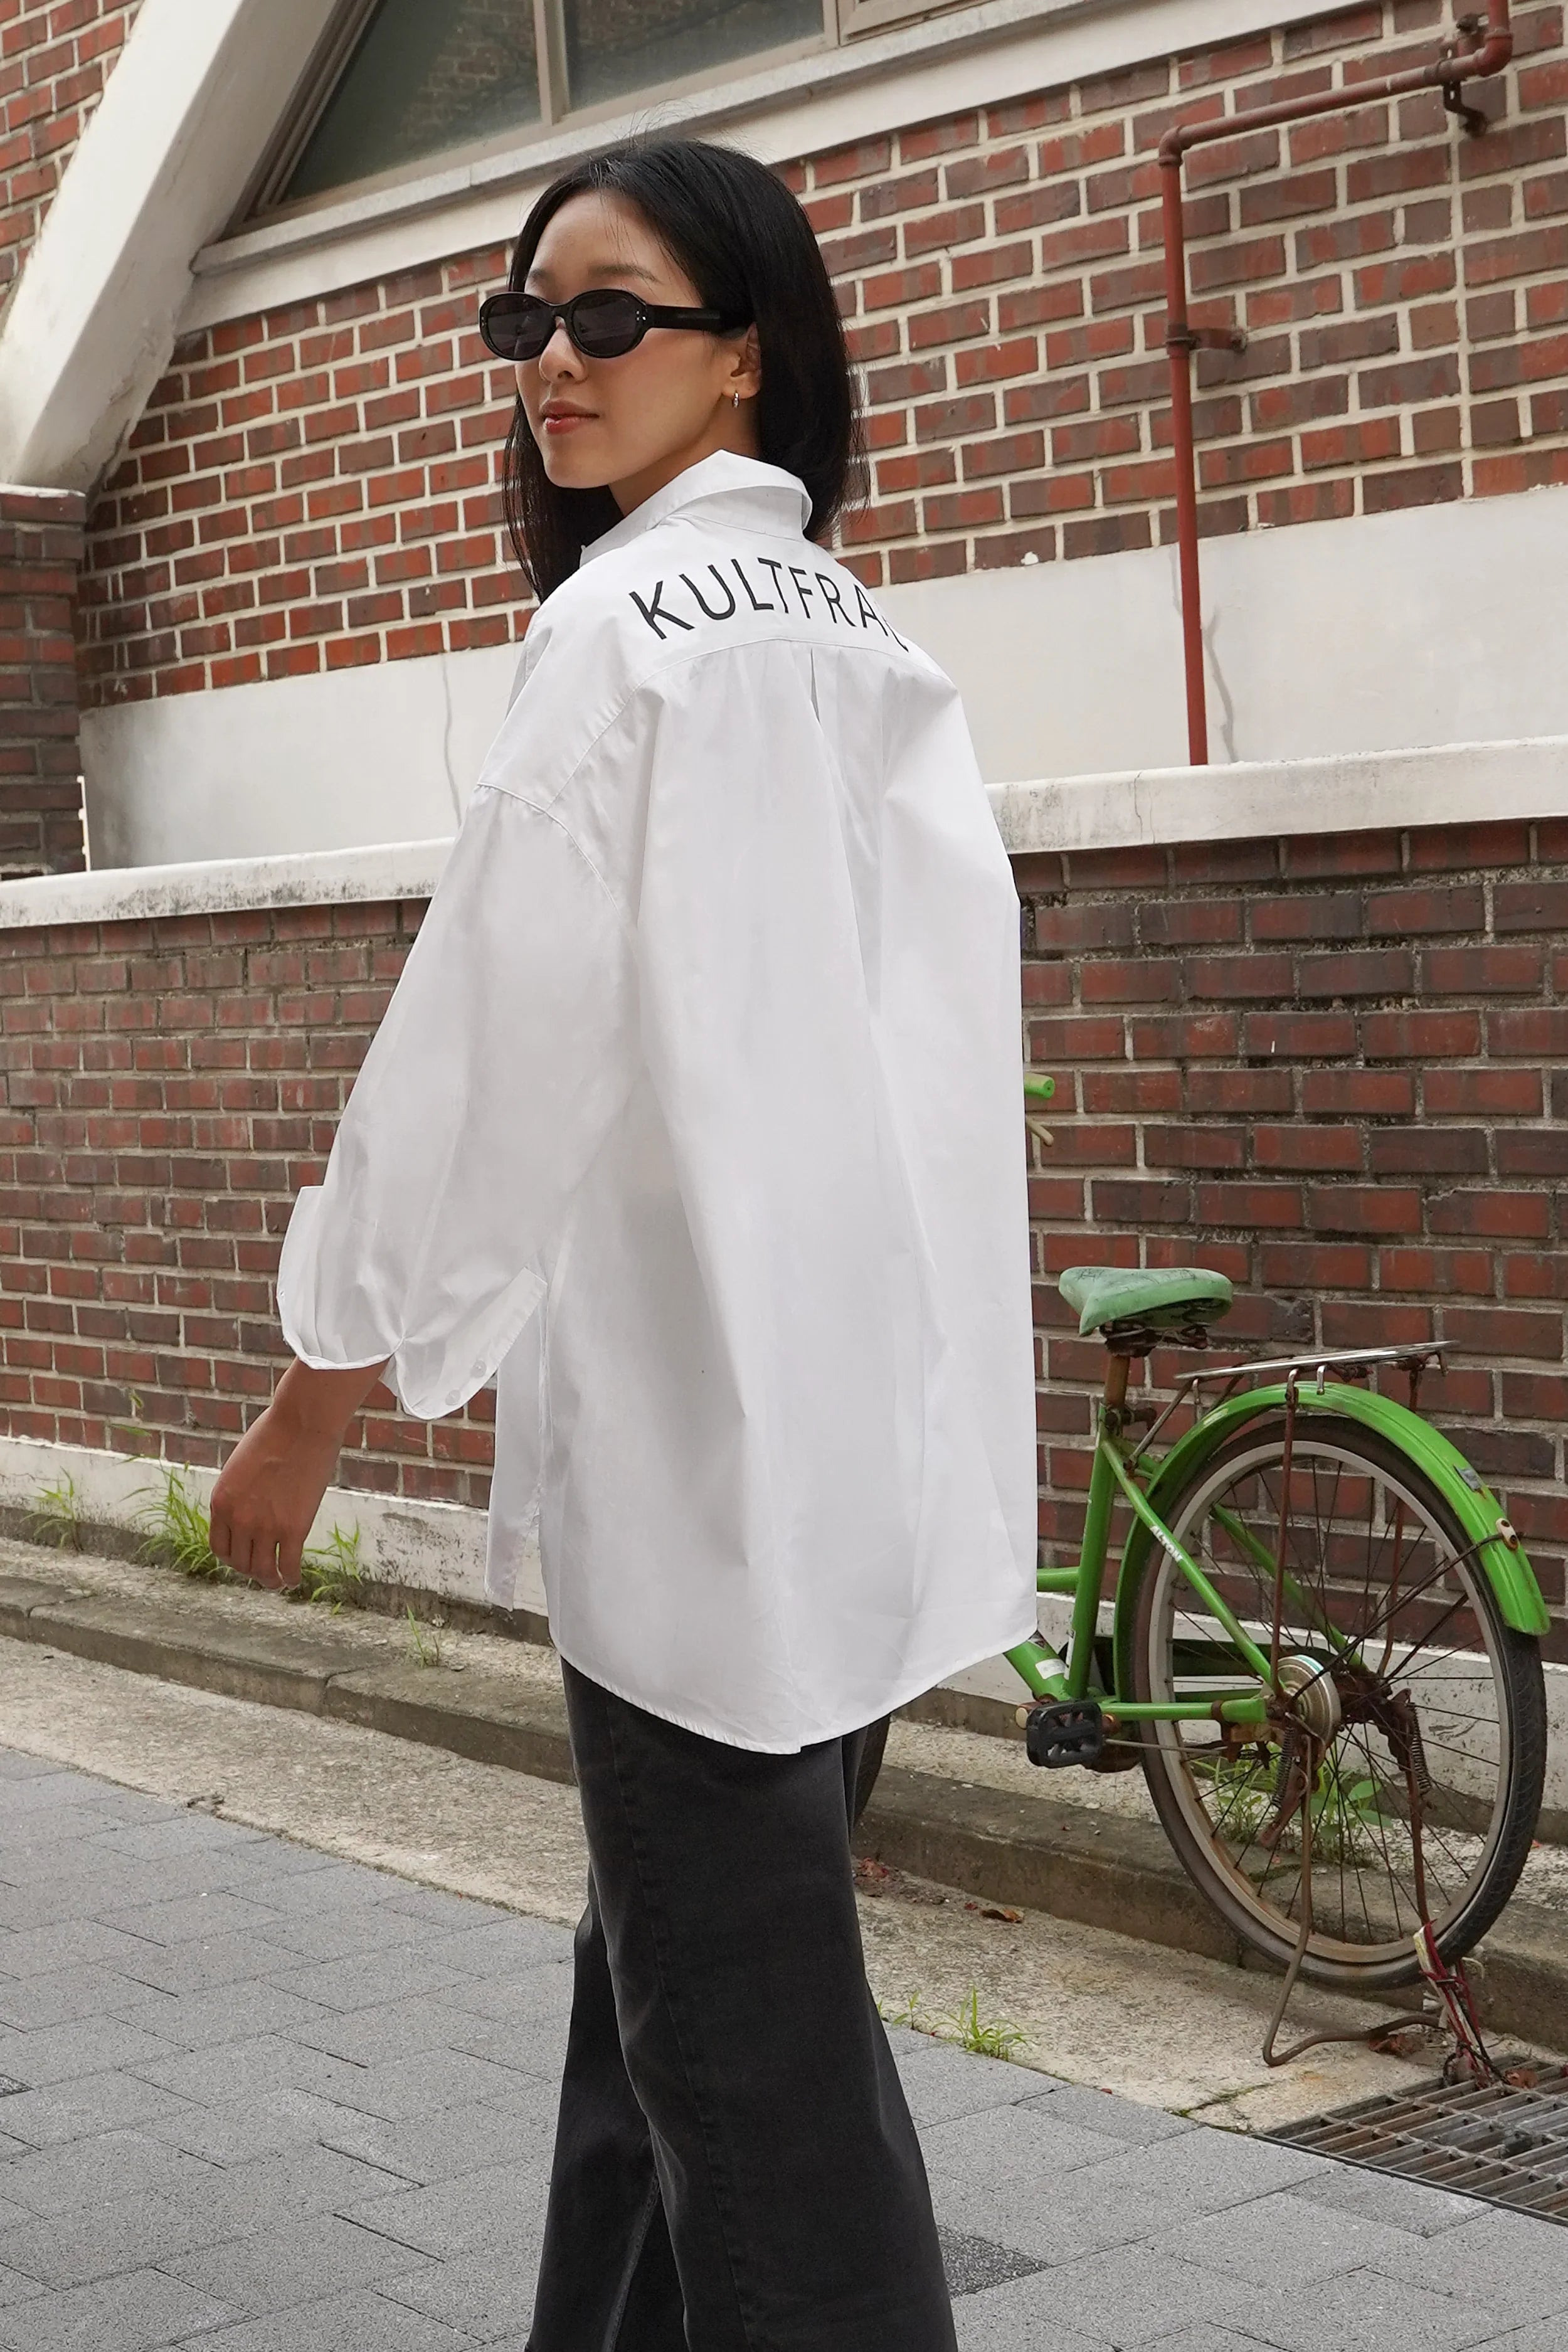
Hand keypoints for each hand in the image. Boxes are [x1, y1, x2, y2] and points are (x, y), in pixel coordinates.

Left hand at [210, 1358, 386, 1588]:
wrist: (301, 1424)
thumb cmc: (274, 1436)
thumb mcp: (240, 1468)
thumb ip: (239, 1495)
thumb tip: (250, 1511)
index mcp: (220, 1503)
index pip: (219, 1548)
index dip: (232, 1558)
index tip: (244, 1558)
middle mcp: (238, 1519)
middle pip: (241, 1562)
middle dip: (252, 1570)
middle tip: (264, 1571)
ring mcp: (265, 1526)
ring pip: (263, 1570)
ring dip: (270, 1580)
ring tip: (278, 1582)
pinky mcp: (294, 1529)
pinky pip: (289, 1565)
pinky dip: (291, 1577)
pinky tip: (294, 1579)